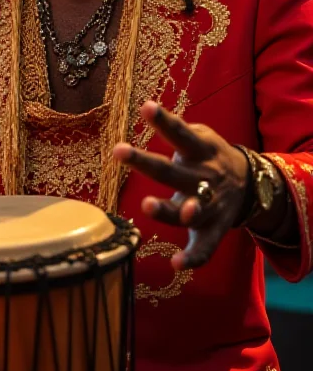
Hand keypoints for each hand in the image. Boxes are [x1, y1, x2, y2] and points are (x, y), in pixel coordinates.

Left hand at [113, 101, 248, 270]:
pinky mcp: (214, 230)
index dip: (163, 120)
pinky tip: (177, 264)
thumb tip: (153, 111)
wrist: (251, 185)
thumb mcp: (203, 137)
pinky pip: (205, 247)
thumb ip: (182, 130)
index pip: (179, 133)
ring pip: (188, 210)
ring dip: (168, 210)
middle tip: (119, 150)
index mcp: (201, 151)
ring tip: (146, 205)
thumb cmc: (210, 157)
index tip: (146, 106)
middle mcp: (204, 178)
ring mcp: (210, 205)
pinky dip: (193, 257)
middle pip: (171, 172)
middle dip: (145, 163)